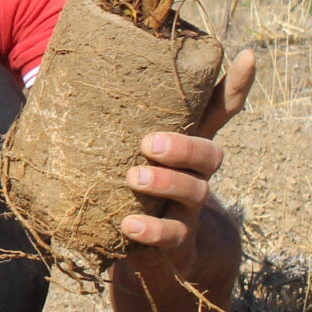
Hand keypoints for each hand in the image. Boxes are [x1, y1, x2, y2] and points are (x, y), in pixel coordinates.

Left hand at [119, 48, 254, 266]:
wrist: (154, 257)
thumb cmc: (134, 190)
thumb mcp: (127, 154)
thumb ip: (109, 126)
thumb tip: (65, 76)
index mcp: (185, 147)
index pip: (219, 113)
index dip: (236, 86)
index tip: (246, 54)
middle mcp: (195, 176)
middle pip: (210, 154)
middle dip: (184, 146)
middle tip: (149, 142)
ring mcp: (188, 211)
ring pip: (195, 192)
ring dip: (167, 183)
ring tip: (135, 177)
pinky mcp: (177, 244)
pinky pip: (172, 238)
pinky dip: (152, 232)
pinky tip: (128, 226)